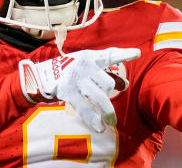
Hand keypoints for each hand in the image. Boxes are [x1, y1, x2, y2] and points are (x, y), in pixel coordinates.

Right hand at [18, 47, 139, 131]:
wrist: (43, 75)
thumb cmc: (72, 70)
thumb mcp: (87, 66)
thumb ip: (107, 74)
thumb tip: (126, 85)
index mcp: (90, 57)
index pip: (109, 55)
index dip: (124, 54)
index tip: (137, 53)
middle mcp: (84, 67)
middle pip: (107, 83)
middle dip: (112, 92)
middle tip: (112, 100)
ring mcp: (76, 80)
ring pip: (99, 97)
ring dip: (107, 112)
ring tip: (111, 121)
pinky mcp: (68, 92)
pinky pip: (85, 108)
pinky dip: (94, 119)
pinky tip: (100, 128)